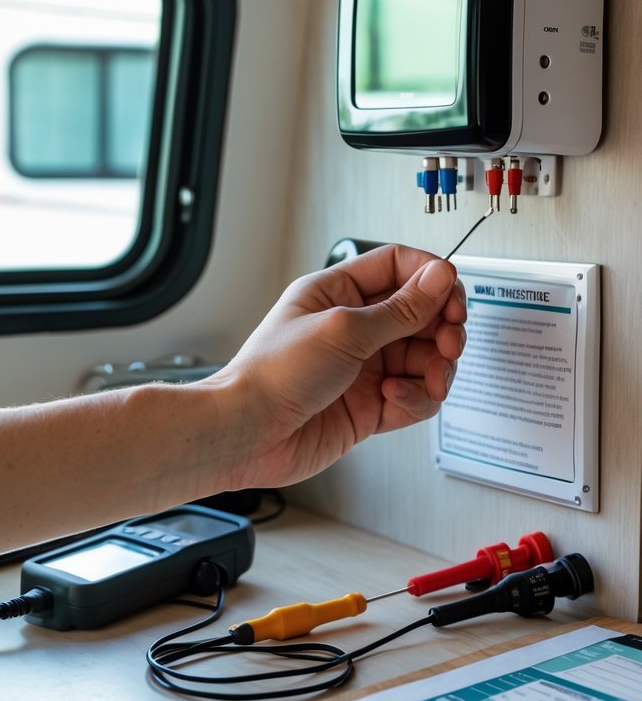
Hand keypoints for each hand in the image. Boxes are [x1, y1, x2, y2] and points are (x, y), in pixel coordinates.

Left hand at [219, 245, 465, 490]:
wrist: (249, 434)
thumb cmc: (273, 373)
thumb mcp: (343, 329)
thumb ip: (400, 309)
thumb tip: (438, 278)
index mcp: (338, 293)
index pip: (397, 267)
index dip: (430, 276)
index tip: (452, 292)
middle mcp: (354, 327)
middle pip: (420, 315)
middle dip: (442, 327)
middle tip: (450, 340)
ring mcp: (364, 367)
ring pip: (424, 358)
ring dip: (436, 367)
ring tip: (431, 377)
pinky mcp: (370, 405)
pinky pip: (414, 396)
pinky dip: (416, 398)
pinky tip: (395, 397)